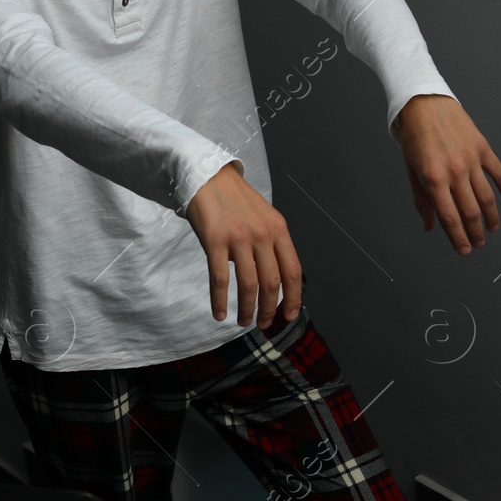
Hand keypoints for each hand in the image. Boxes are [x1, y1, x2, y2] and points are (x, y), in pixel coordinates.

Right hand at [185, 161, 302, 328]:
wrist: (207, 176)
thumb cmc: (235, 199)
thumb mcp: (264, 216)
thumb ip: (272, 243)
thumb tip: (277, 278)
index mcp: (278, 229)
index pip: (293, 271)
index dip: (293, 297)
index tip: (289, 315)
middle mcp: (262, 234)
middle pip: (271, 283)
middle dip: (269, 309)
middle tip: (264, 324)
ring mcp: (238, 238)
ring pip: (248, 285)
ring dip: (247, 309)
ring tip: (243, 322)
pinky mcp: (214, 240)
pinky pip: (219, 279)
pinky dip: (219, 301)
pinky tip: (219, 314)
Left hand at [395, 95, 500, 254]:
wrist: (424, 103)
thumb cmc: (414, 136)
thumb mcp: (411, 170)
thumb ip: (422, 200)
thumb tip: (430, 226)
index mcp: (433, 179)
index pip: (449, 218)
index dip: (458, 239)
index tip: (463, 250)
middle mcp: (454, 171)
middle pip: (471, 212)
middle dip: (476, 233)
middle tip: (478, 243)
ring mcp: (471, 159)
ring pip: (487, 197)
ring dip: (491, 217)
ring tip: (492, 228)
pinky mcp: (482, 147)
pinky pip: (498, 172)